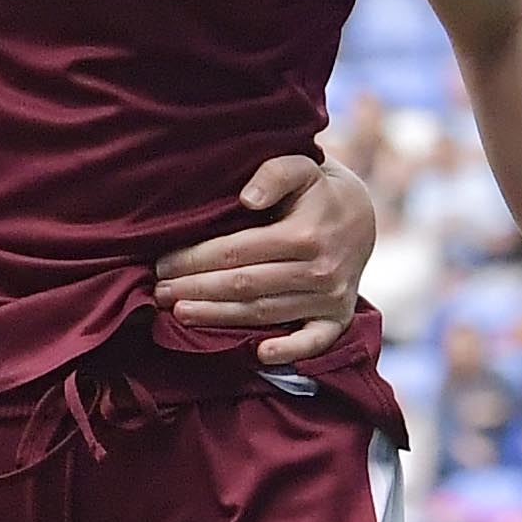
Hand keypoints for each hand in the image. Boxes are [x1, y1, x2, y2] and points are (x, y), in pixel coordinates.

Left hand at [151, 156, 378, 365]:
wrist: (363, 215)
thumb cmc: (317, 189)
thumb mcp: (301, 166)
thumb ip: (274, 173)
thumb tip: (247, 199)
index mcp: (305, 234)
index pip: (237, 252)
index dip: (195, 260)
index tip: (162, 264)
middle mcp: (319, 270)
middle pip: (244, 286)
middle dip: (196, 291)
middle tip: (158, 293)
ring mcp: (331, 298)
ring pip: (264, 314)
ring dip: (219, 317)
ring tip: (179, 315)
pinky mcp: (337, 318)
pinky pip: (314, 342)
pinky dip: (289, 352)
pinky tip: (257, 355)